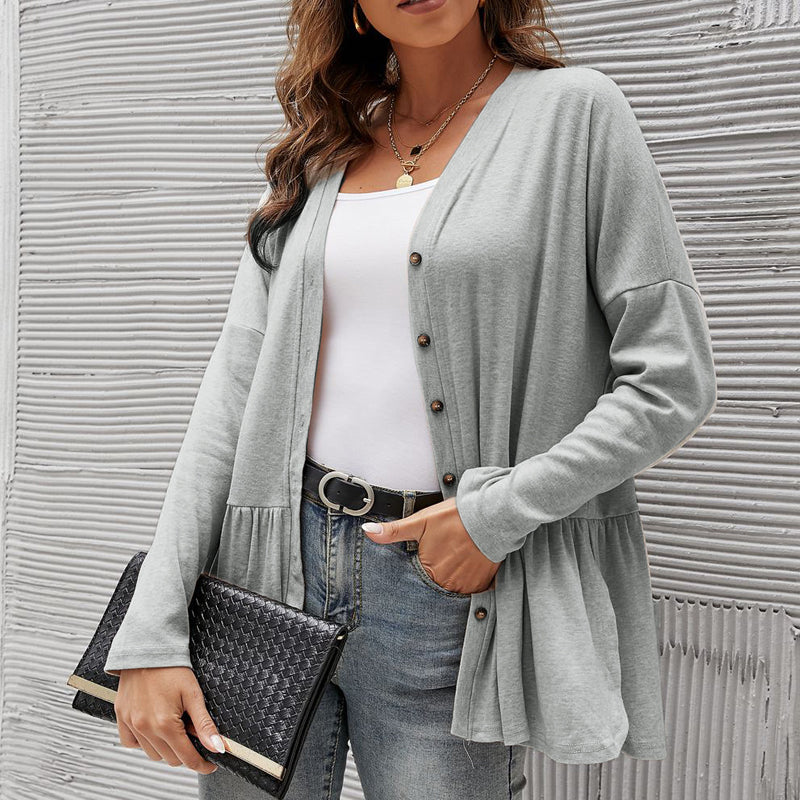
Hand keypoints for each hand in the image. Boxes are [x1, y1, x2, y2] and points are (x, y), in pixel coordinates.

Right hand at [113, 666, 224, 773]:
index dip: (201, 764)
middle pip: (170, 758)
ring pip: (152, 753)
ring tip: (176, 726)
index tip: (210, 764)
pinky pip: (131, 743)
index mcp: (164, 724)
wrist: (148, 648)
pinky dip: (144, 743)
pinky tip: (155, 730)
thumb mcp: (193, 694)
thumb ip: (204, 724)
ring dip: (166, 748)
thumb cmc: (171, 667)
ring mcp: (131, 724)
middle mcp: (144, 727)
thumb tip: (218, 746)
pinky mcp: (121, 717)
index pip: (186, 757)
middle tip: (194, 734)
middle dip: (186, 752)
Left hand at [361, 496, 501, 594]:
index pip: (418, 580)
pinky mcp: (484, 583)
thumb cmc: (454, 518)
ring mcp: (467, 586)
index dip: (422, 566)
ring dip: (453, 577)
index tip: (428, 556)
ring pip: (454, 588)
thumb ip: (393, 531)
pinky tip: (469, 564)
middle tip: (445, 555)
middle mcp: (447, 584)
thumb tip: (366, 530)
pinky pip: (472, 590)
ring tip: (457, 558)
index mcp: (429, 571)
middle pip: (436, 585)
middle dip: (437, 572)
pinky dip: (470, 579)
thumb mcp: (420, 522)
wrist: (491, 516)